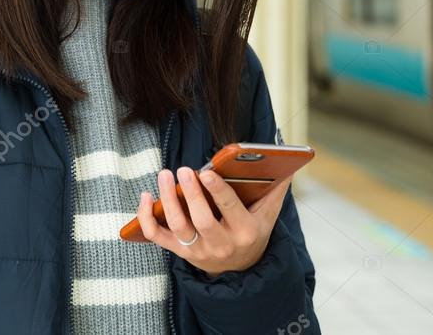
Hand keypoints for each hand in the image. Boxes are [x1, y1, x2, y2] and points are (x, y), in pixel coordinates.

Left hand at [136, 166, 291, 276]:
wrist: (241, 268)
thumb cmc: (253, 231)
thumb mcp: (268, 215)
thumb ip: (276, 190)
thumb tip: (286, 164)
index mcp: (244, 231)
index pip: (230, 209)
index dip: (217, 191)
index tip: (206, 172)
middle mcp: (221, 244)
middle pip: (202, 220)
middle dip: (191, 194)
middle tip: (183, 169)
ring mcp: (198, 250)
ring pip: (178, 226)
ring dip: (168, 200)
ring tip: (165, 175)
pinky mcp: (181, 252)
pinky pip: (158, 237)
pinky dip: (146, 218)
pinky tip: (146, 197)